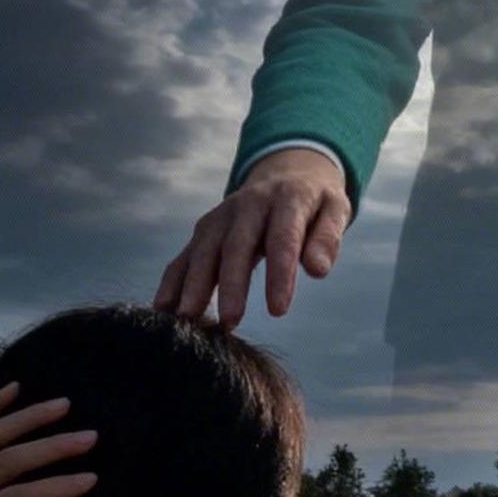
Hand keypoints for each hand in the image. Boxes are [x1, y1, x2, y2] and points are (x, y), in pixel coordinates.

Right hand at [152, 149, 351, 329]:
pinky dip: (171, 283)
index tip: (278, 310)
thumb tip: (317, 269)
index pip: (281, 239)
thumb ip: (327, 238)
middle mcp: (247, 205)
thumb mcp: (335, 210)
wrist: (286, 174)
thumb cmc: (315, 203)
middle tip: (229, 322)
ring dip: (193, 286)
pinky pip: (184, 257)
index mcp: (285, 199)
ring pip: (203, 251)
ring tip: (188, 320)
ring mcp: (220, 218)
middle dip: (231, 285)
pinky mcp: (203, 231)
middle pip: (236, 246)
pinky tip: (162, 311)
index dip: (279, 275)